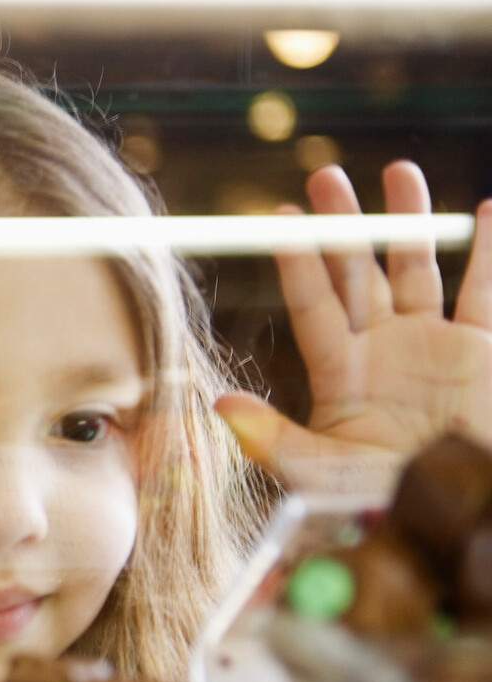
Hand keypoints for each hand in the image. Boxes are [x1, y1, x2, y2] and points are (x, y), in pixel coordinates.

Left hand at [217, 162, 491, 490]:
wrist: (455, 510)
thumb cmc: (380, 503)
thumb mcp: (321, 475)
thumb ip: (272, 438)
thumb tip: (217, 403)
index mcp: (341, 374)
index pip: (313, 305)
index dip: (297, 262)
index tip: (277, 217)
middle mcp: (382, 351)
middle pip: (357, 274)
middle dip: (343, 226)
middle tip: (324, 176)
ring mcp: (432, 348)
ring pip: (416, 270)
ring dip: (408, 221)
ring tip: (397, 170)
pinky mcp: (480, 354)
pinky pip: (484, 294)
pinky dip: (486, 254)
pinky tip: (480, 212)